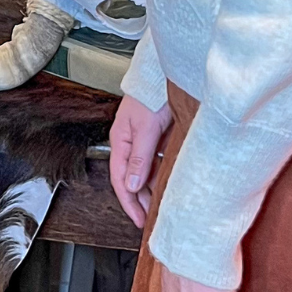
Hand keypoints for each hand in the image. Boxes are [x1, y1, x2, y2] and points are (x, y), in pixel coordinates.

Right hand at [109, 93, 172, 226]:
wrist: (165, 71)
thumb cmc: (151, 92)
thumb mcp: (146, 128)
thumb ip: (140, 157)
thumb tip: (133, 185)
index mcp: (121, 140)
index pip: (120, 179)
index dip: (129, 202)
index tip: (138, 220)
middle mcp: (131, 141)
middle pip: (133, 177)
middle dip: (141, 199)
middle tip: (152, 219)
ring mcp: (145, 138)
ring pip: (147, 170)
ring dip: (153, 187)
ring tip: (163, 204)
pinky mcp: (159, 133)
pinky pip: (159, 159)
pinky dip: (163, 172)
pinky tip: (171, 181)